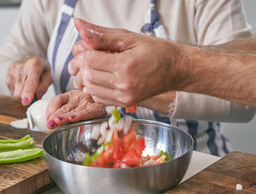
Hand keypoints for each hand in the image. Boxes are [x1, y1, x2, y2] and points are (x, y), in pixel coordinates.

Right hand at [6, 55, 51, 105]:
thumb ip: (44, 86)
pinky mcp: (7, 77)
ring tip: (29, 87)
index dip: (28, 93)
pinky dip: (18, 92)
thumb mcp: (48, 76)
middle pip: (20, 90)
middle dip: (27, 97)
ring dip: (23, 94)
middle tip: (34, 95)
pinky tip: (23, 85)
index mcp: (34, 65)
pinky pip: (12, 92)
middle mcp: (20, 67)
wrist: (30, 59)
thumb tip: (37, 96)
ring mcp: (12, 72)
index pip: (30, 82)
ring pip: (15, 93)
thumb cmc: (41, 69)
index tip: (26, 102)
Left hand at [45, 90, 105, 128]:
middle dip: (55, 116)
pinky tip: (72, 119)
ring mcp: (88, 102)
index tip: (47, 118)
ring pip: (73, 110)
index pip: (58, 99)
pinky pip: (87, 112)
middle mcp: (79, 97)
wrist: (111, 96)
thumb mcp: (77, 107)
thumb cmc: (93, 106)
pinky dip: (79, 115)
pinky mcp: (97, 107)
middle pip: (64, 107)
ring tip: (56, 122)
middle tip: (49, 123)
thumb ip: (65, 112)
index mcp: (72, 95)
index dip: (51, 108)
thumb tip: (52, 124)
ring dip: (64, 117)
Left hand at [68, 19, 188, 106]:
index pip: (90, 60)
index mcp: (125, 66)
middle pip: (88, 75)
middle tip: (93, 56)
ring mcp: (124, 97)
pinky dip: (95, 88)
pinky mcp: (124, 103)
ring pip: (90, 89)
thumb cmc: (156, 51)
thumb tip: (80, 27)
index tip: (92, 47)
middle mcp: (124, 85)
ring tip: (99, 67)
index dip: (86, 52)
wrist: (175, 69)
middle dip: (85, 64)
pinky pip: (99, 99)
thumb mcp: (130, 38)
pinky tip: (103, 78)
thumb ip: (102, 35)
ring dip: (89, 77)